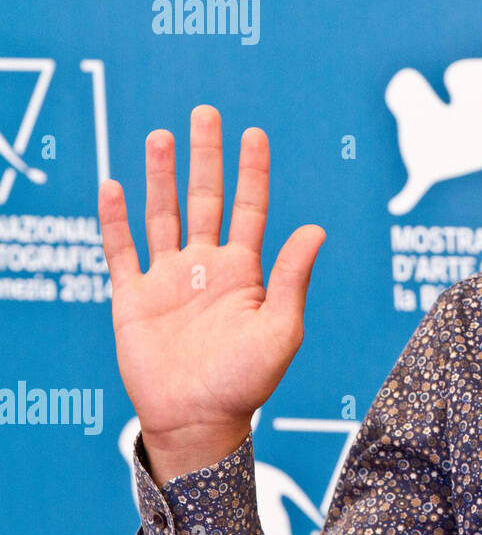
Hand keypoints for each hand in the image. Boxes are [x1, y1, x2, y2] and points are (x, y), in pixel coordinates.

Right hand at [98, 105, 325, 483]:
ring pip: (163, 214)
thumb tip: (316, 227)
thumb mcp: (281, 328)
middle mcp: (206, 267)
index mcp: (245, 271)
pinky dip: (115, 219)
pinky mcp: (133, 297)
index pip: (249, 208)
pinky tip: (112, 185)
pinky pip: (120, 250)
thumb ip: (293, 277)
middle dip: (206, 157)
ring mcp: (167, 279)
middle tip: (206, 112)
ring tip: (160, 135)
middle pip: (205, 198)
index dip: (251, 171)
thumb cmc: (247, 382)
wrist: (198, 422)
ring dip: (160, 176)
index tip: (254, 132)